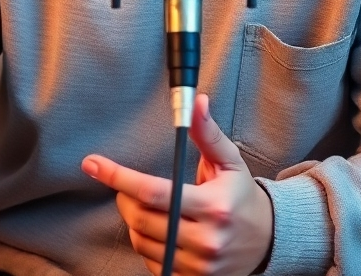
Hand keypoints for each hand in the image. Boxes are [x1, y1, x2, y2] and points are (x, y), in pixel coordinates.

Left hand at [82, 94, 273, 275]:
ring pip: (142, 242)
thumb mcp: (229, 160)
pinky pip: (152, 263)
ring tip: (142, 204)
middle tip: (124, 184)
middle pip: (141, 219)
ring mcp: (198, 266)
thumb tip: (195, 102)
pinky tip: (155, 228)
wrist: (267, 240)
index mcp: (213, 207)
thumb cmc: (241, 195)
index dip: (119, 177)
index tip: (93, 164)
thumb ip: (207, 132)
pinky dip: (145, 243)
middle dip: (123, 196)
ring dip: (132, 220)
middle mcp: (205, 240)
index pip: (155, 193)